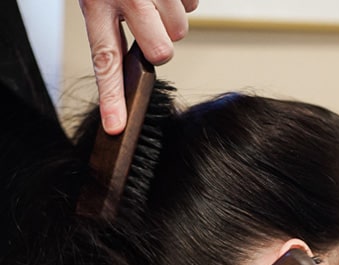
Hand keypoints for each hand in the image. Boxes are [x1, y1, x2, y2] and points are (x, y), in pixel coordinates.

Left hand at [78, 0, 197, 134]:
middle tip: (148, 27)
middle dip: (159, 45)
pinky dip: (183, 0)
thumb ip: (110, 30)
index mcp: (96, 3)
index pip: (106, 61)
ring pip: (180, 31)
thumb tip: (131, 71)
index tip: (116, 126)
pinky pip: (193, 6)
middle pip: (160, 53)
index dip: (112, 98)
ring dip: (171, 19)